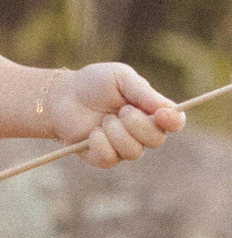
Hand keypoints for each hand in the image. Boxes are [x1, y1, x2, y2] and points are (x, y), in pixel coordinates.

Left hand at [46, 62, 186, 167]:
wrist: (63, 95)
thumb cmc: (95, 83)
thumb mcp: (120, 78)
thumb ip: (143, 92)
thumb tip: (168, 109)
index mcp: (150, 111)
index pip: (174, 122)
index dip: (173, 121)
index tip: (162, 114)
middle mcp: (141, 132)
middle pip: (157, 140)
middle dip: (137, 124)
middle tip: (121, 110)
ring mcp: (123, 147)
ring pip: (134, 151)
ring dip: (116, 132)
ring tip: (103, 120)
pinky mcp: (103, 157)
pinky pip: (110, 159)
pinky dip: (100, 143)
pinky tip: (92, 133)